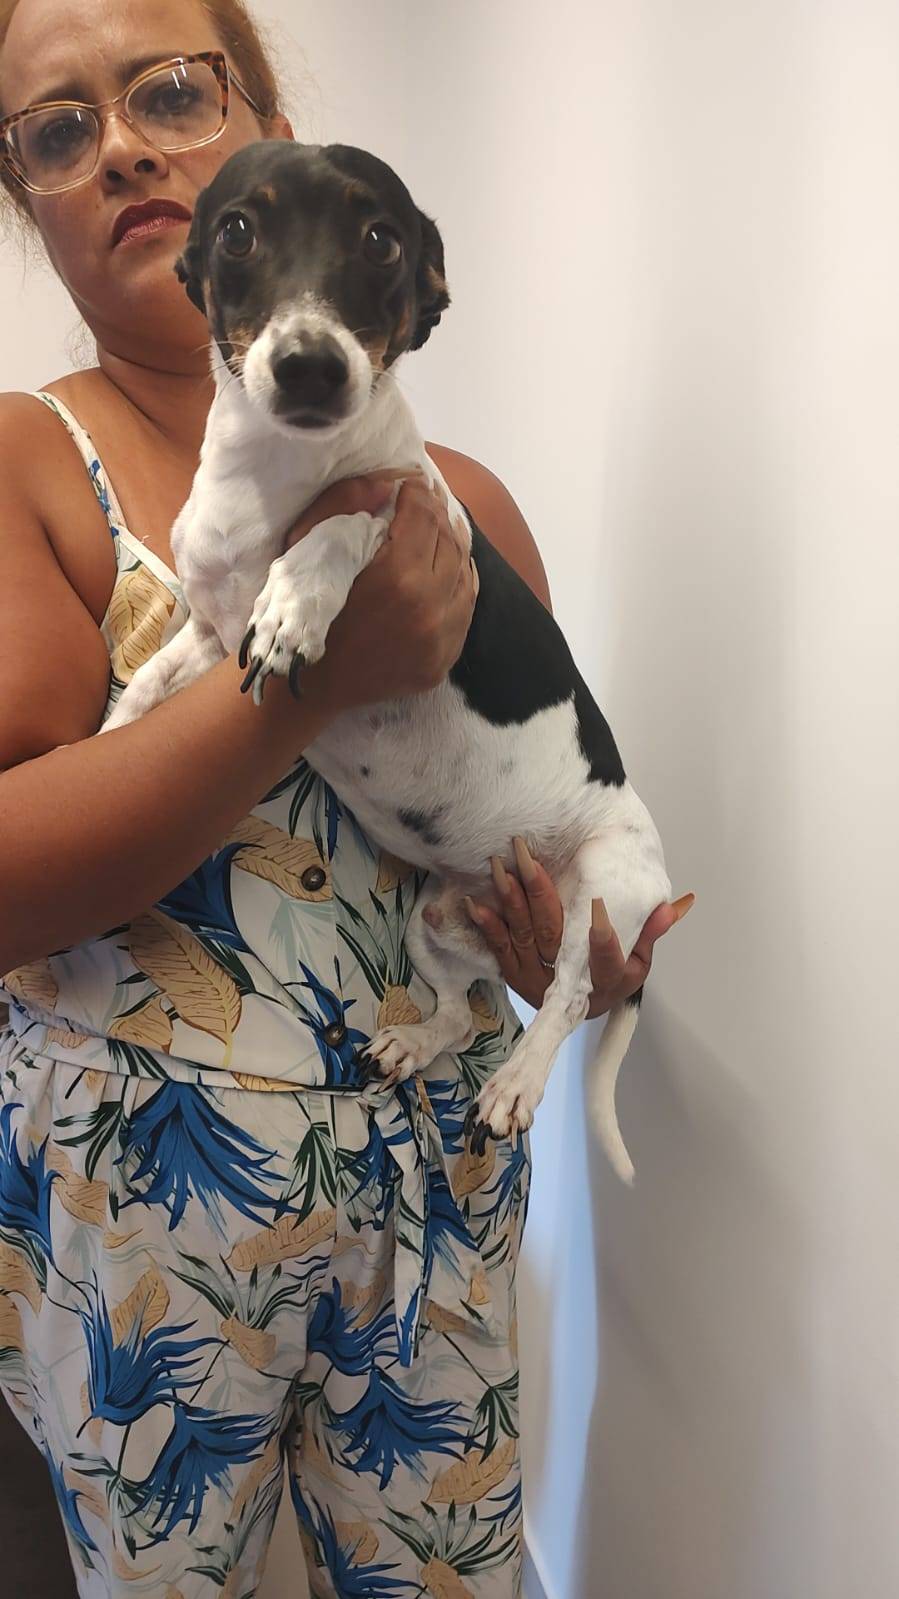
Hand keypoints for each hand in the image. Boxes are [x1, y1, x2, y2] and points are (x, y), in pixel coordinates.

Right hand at [286, 473, 475, 718]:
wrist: (305, 684)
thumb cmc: (300, 611)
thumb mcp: (307, 547)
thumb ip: (344, 504)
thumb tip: (386, 484)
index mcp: (398, 577)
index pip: (423, 517)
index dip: (417, 493)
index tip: (410, 484)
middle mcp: (429, 609)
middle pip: (448, 543)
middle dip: (436, 516)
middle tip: (425, 501)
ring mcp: (440, 639)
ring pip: (464, 575)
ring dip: (453, 546)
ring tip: (440, 530)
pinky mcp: (442, 660)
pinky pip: (465, 611)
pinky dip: (460, 583)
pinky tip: (450, 569)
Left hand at [464, 836, 694, 1015]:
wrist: (580, 1004)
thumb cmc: (612, 973)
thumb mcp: (638, 956)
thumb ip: (651, 931)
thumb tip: (674, 908)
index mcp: (608, 982)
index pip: (606, 963)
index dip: (603, 941)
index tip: (598, 909)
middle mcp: (570, 986)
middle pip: (554, 940)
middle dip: (539, 896)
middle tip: (527, 860)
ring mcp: (538, 982)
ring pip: (524, 940)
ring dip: (511, 902)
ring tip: (502, 869)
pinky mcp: (515, 976)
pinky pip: (499, 950)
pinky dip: (489, 926)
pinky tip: (478, 904)